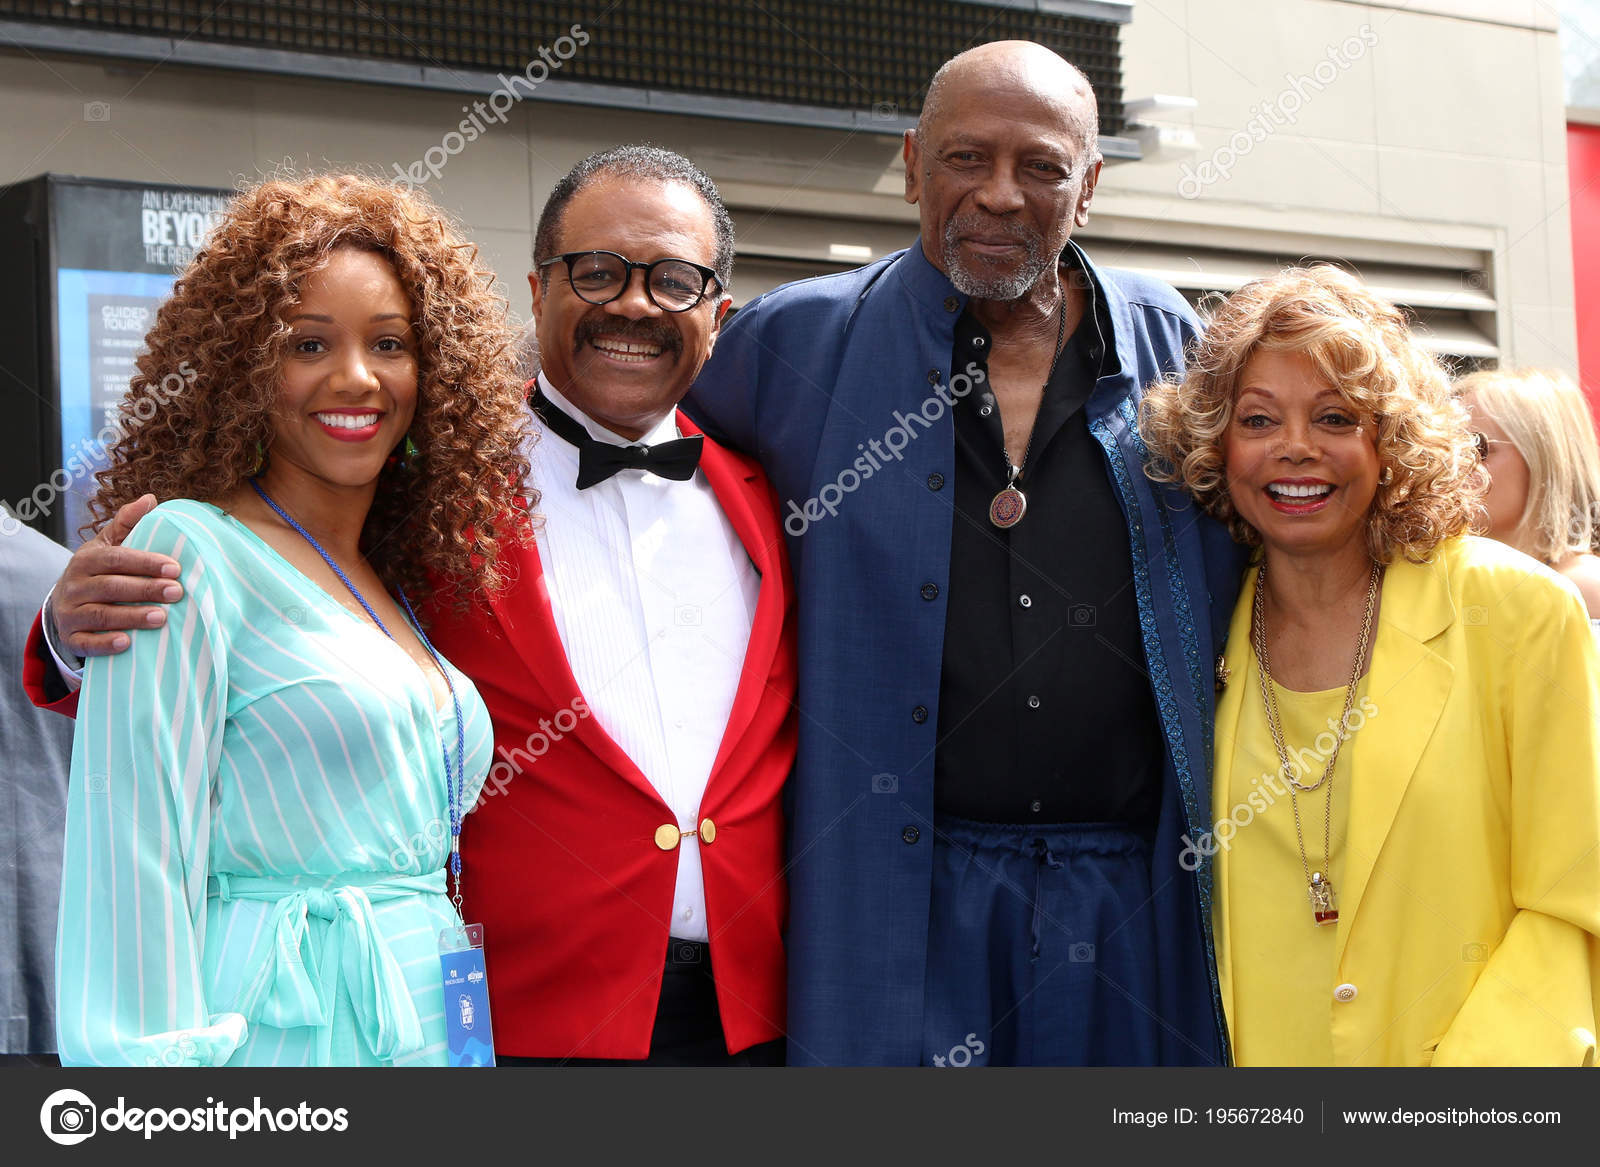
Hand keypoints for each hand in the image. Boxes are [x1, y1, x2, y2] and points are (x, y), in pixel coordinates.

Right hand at [48, 494, 182, 657]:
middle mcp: (75, 585)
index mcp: (87, 559)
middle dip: (145, 589)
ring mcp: (71, 612)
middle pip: (111, 587)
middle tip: (177, 592)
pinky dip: (105, 643)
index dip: (145, 563)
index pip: (117, 559)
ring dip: (132, 616)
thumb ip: (127, 523)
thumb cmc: (98, 571)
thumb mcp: (108, 545)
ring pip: (101, 614)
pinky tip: (126, 643)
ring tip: (161, 618)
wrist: (66, 603)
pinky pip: (86, 642)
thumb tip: (150, 498)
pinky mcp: (71, 636)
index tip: (175, 567)